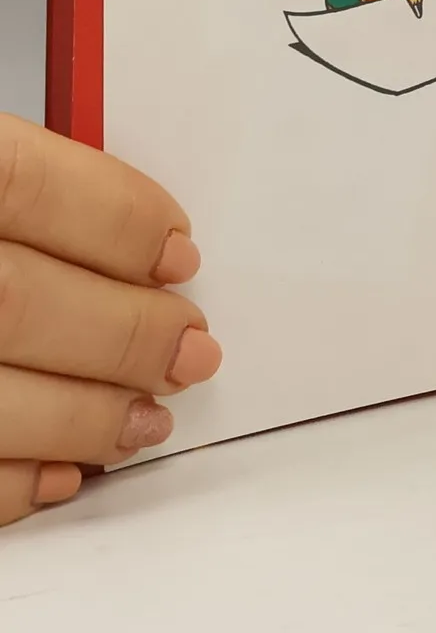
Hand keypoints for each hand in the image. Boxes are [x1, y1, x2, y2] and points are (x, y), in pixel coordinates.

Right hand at [0, 114, 221, 526]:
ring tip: (144, 418)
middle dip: (123, 333)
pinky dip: (7, 480)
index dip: (117, 220)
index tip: (179, 253)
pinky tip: (57, 472)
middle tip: (187, 349)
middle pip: (14, 300)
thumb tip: (143, 248)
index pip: (23, 184)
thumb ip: (29, 200)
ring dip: (82, 417)